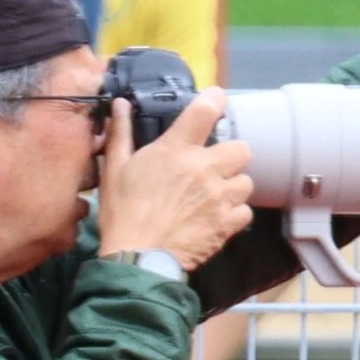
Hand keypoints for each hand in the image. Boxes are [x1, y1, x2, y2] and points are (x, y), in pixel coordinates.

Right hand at [97, 87, 253, 272]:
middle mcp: (203, 169)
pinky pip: (244, 211)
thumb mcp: (114, 169)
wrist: (136, 258)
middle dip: (230, 155)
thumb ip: (122, 134)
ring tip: (216, 195)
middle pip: (241, 148)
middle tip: (214, 166)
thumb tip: (120, 105)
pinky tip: (218, 216)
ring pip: (246, 182)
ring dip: (233, 186)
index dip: (215, 100)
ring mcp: (218, 197)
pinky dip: (234, 213)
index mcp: (176, 150)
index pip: (206, 110)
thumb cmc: (123, 214)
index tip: (216, 102)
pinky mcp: (226, 224)